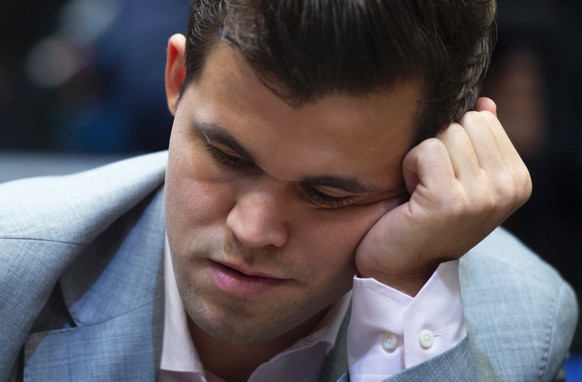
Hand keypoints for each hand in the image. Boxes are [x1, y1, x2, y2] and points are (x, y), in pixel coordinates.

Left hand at [355, 98, 531, 295]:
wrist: (402, 267)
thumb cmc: (429, 220)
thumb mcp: (465, 180)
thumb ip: (481, 141)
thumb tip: (486, 103)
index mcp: (518, 180)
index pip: (482, 119)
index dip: (454, 142)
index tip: (447, 177)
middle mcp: (507, 188)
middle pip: (464, 123)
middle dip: (439, 146)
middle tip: (430, 184)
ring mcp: (481, 196)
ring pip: (445, 133)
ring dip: (422, 158)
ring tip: (421, 191)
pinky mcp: (448, 201)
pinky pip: (426, 150)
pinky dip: (409, 166)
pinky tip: (410, 195)